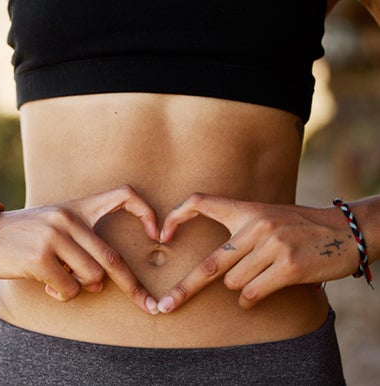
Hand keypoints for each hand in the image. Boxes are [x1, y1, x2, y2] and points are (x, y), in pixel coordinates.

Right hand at [0, 185, 160, 313]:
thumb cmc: (19, 236)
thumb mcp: (51, 225)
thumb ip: (80, 242)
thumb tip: (102, 279)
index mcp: (75, 207)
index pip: (123, 195)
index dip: (147, 213)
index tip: (159, 236)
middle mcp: (67, 219)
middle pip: (111, 258)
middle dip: (133, 286)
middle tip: (148, 305)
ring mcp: (53, 237)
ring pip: (91, 278)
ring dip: (80, 288)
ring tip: (58, 279)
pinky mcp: (40, 258)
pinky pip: (68, 289)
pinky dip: (61, 294)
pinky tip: (44, 284)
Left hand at [155, 193, 359, 312]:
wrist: (347, 230)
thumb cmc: (300, 227)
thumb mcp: (268, 216)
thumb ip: (240, 232)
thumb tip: (213, 268)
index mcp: (246, 210)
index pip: (201, 202)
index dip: (177, 216)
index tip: (161, 235)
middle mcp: (255, 226)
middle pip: (210, 264)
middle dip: (186, 288)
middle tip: (166, 306)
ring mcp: (272, 246)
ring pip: (233, 283)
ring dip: (240, 289)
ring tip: (260, 278)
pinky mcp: (288, 266)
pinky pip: (252, 293)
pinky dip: (252, 298)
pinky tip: (266, 289)